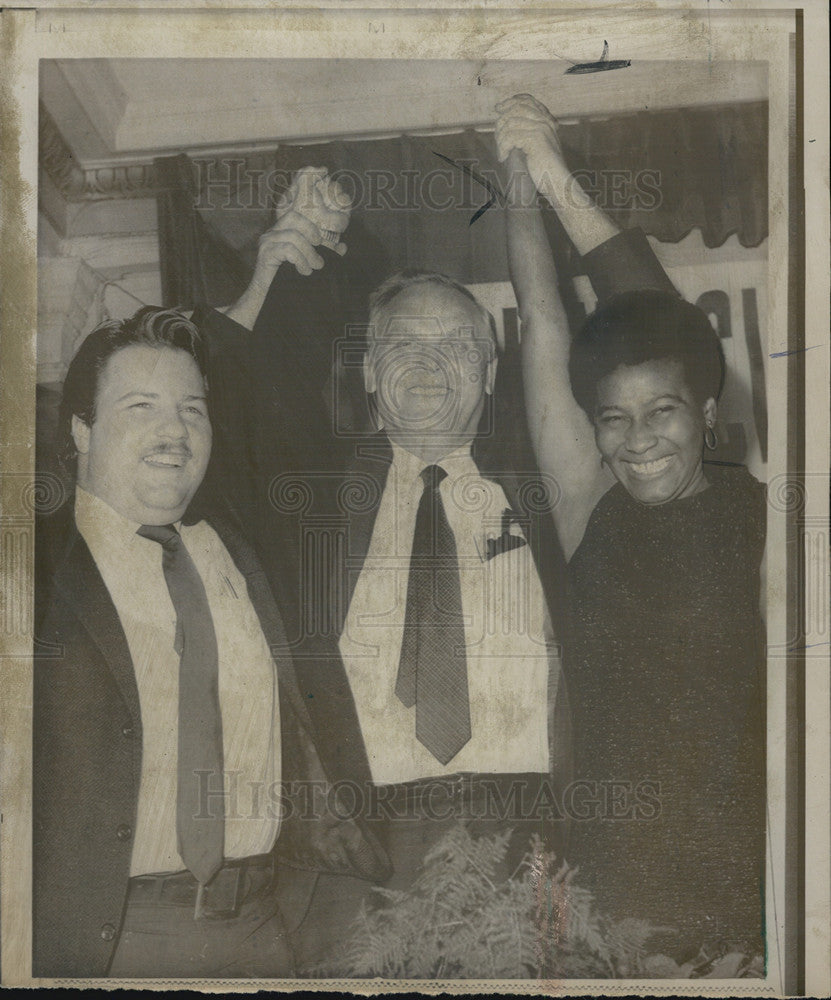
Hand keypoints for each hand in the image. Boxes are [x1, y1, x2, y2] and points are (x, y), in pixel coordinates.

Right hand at [248, 167, 350, 287]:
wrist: (267, 297)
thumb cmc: (287, 279)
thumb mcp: (307, 263)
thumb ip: (323, 253)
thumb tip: (343, 247)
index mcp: (281, 231)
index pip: (296, 215)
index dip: (311, 224)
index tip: (320, 241)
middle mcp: (272, 233)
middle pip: (294, 219)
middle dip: (311, 232)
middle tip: (319, 248)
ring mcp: (266, 242)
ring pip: (293, 237)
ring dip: (309, 253)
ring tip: (314, 266)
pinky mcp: (265, 254)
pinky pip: (288, 250)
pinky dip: (301, 260)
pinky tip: (304, 271)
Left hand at [495, 94, 566, 193]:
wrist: (556, 182)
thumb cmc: (545, 169)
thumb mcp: (536, 146)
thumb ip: (526, 133)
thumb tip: (504, 123)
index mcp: (546, 120)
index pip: (528, 100)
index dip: (511, 101)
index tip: (499, 108)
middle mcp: (544, 121)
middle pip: (516, 109)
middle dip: (502, 122)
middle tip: (498, 139)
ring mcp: (541, 128)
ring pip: (510, 123)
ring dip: (501, 138)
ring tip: (501, 152)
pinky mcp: (535, 138)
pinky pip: (510, 137)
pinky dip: (503, 148)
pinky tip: (503, 158)